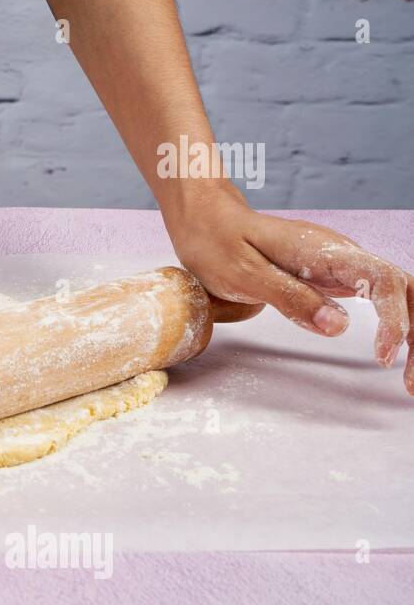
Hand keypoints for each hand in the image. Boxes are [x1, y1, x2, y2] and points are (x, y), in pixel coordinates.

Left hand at [168, 196, 413, 393]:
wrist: (210, 221)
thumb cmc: (220, 244)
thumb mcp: (244, 275)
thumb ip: (290, 298)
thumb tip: (338, 326)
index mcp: (324, 251)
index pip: (382, 280)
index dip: (392, 319)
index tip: (383, 356)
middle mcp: (343, 255)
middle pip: (404, 288)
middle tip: (410, 383)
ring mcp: (343, 265)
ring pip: (399, 294)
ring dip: (412, 332)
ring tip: (409, 378)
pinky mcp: (337, 276)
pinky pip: (380, 298)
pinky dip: (395, 325)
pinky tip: (393, 352)